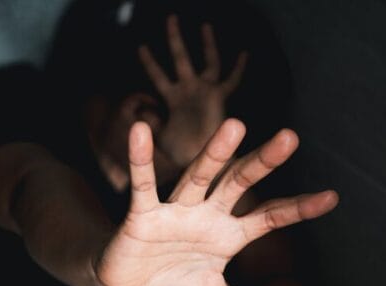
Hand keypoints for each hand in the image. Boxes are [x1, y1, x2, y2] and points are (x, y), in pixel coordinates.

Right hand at [94, 119, 337, 285]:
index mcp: (229, 235)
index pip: (271, 217)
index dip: (299, 208)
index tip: (332, 197)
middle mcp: (208, 215)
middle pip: (240, 183)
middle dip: (263, 162)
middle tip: (290, 137)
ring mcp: (177, 212)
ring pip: (199, 177)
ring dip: (216, 153)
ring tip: (236, 126)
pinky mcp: (143, 216)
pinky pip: (143, 186)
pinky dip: (140, 160)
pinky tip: (141, 131)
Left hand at [139, 15, 247, 168]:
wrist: (202, 167)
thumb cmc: (180, 156)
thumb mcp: (158, 137)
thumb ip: (150, 121)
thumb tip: (141, 109)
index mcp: (174, 99)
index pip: (158, 75)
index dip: (150, 61)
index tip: (141, 46)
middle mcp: (191, 91)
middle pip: (181, 58)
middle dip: (175, 39)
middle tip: (171, 18)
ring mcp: (206, 93)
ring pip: (207, 62)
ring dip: (207, 44)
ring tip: (205, 25)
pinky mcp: (220, 99)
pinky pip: (232, 81)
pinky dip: (239, 68)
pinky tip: (244, 53)